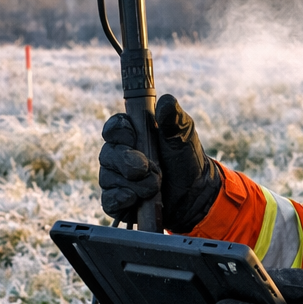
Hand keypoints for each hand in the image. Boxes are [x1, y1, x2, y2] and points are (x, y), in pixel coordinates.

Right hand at [98, 94, 221, 231]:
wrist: (195, 194)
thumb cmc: (186, 159)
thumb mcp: (184, 136)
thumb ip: (174, 118)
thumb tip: (166, 101)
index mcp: (132, 134)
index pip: (113, 128)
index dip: (119, 132)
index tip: (133, 138)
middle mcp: (119, 155)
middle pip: (107, 154)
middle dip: (127, 163)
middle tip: (148, 168)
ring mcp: (117, 179)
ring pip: (108, 179)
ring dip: (134, 184)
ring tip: (156, 187)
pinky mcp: (119, 201)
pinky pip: (108, 201)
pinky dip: (120, 200)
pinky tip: (134, 200)